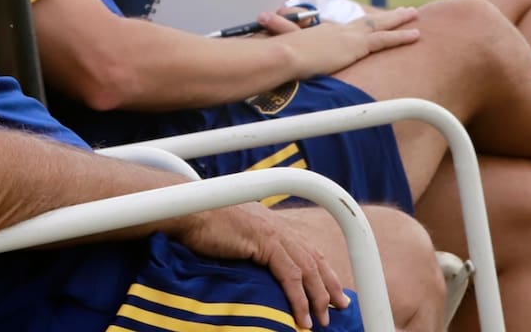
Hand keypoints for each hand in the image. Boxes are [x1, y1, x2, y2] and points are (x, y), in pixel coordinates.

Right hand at [171, 202, 349, 328]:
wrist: (189, 210)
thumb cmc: (202, 223)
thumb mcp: (232, 236)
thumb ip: (248, 247)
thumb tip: (251, 263)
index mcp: (272, 225)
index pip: (306, 249)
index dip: (322, 270)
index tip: (331, 289)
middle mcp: (278, 227)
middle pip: (314, 258)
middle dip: (330, 284)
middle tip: (341, 306)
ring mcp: (272, 233)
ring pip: (307, 269)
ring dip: (317, 298)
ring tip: (322, 320)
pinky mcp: (264, 243)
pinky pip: (290, 275)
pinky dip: (299, 298)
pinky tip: (302, 317)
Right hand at [266, 6, 419, 77]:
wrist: (282, 56)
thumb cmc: (279, 58)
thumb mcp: (286, 54)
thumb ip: (289, 52)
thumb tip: (283, 57)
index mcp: (323, 33)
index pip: (347, 27)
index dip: (360, 24)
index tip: (370, 21)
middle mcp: (337, 31)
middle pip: (366, 20)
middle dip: (385, 15)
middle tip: (402, 10)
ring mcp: (347, 37)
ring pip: (379, 24)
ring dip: (398, 19)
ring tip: (414, 14)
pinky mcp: (355, 46)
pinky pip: (385, 40)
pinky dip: (401, 37)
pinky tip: (417, 35)